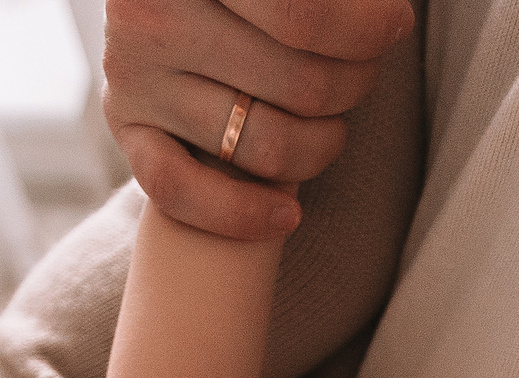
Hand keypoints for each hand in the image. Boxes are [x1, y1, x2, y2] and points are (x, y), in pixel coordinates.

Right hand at [104, 0, 412, 239]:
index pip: (305, 18)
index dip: (367, 31)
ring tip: (332, 121)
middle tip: (362, 70)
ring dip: (322, 144)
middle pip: (300, 84)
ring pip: (265, 146)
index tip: (392, 28)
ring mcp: (134, 75)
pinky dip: (243, 214)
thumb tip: (390, 23)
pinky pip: (182, 192)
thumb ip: (319, 2)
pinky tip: (288, 213)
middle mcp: (153, 16)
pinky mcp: (126, 128)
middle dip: (354, 84)